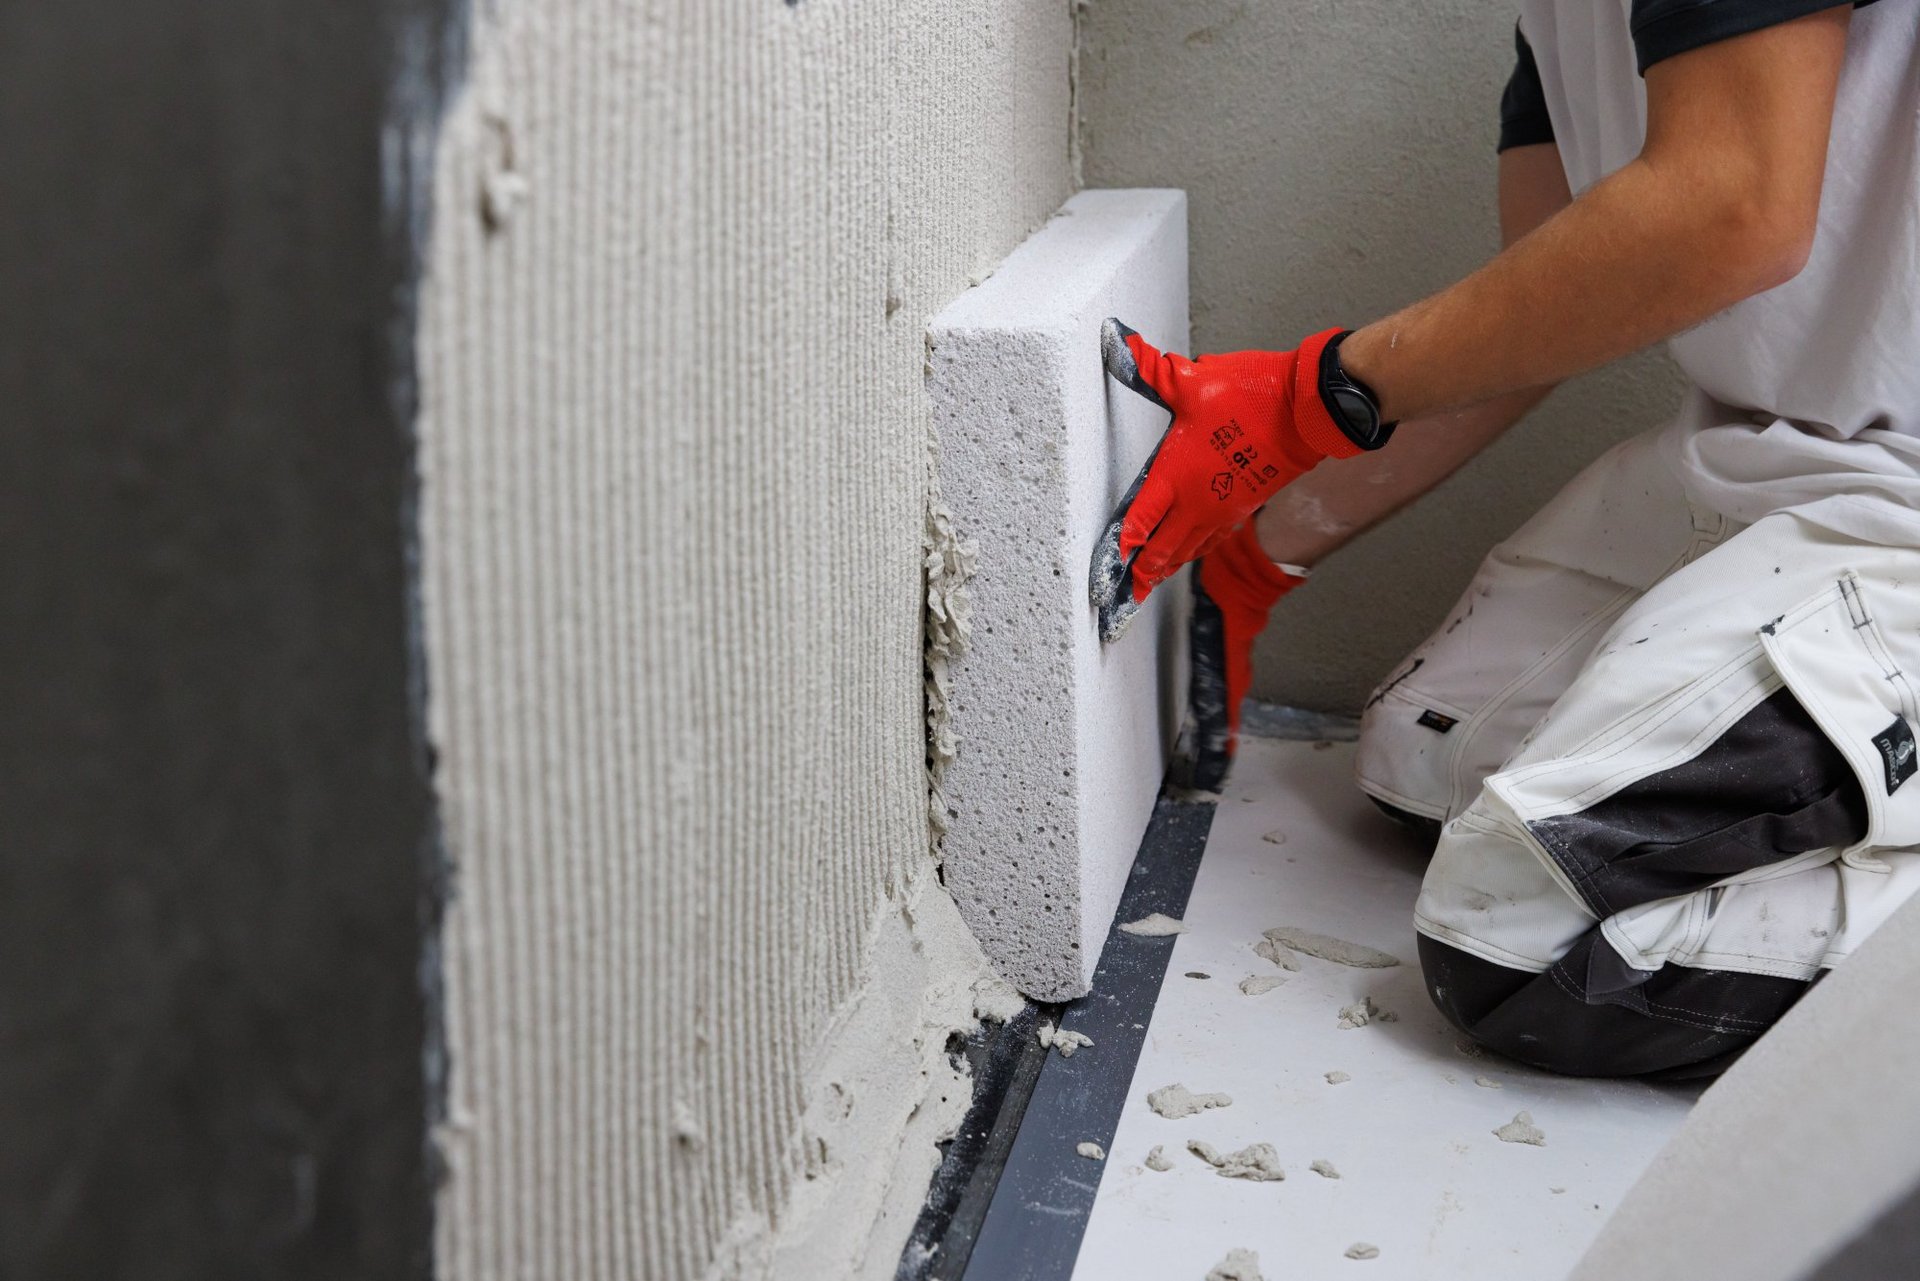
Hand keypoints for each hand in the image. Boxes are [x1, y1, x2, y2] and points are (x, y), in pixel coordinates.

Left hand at [1090, 319, 1363, 640]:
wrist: (1306, 410)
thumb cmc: (1251, 395)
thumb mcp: (1191, 380)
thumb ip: (1150, 370)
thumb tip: (1116, 344)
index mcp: (1175, 475)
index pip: (1139, 521)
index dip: (1121, 548)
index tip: (1106, 570)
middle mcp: (1196, 501)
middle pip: (1161, 549)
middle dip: (1140, 573)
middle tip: (1122, 596)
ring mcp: (1221, 509)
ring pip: (1187, 549)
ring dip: (1165, 567)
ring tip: (1149, 583)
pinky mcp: (1242, 506)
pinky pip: (1210, 540)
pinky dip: (1193, 552)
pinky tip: (1188, 554)